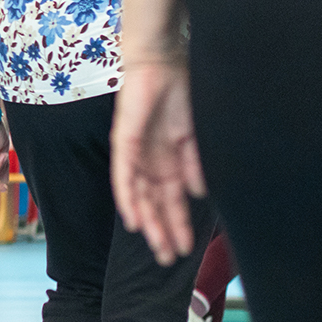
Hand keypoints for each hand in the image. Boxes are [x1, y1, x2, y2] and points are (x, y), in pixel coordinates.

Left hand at [111, 58, 205, 265]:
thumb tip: (197, 194)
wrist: (164, 61)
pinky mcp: (124, 142)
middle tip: (170, 259)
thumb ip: (193, 164)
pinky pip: (123, 176)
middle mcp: (149, 161)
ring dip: (147, 222)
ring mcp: (135, 153)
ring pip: (138, 197)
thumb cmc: (182, 92)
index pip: (172, 199)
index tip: (188, 248)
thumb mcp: (194, 134)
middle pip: (154, 204)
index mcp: (168, 159)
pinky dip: (127, 198)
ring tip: (157, 247)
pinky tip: (133, 220)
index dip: (179, 223)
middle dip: (163, 231)